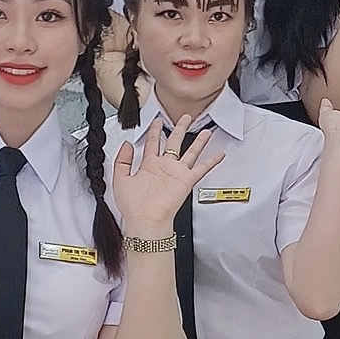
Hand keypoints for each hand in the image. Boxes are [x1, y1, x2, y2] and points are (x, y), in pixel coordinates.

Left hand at [113, 119, 221, 235]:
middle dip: (179, 128)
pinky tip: (219, 154)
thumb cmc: (134, 206)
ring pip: (190, 152)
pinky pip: (202, 168)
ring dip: (198, 141)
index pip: (154, 142)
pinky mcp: (186, 181)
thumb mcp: (120, 179)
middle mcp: (164, 167)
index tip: (158, 120)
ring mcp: (176, 173)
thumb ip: (122, 160)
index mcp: (149, 166)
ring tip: (205, 131)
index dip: (155, 130)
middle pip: (174, 142)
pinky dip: (212, 161)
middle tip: (185, 118)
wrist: (145, 220)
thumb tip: (127, 144)